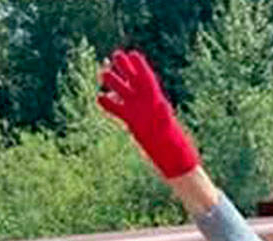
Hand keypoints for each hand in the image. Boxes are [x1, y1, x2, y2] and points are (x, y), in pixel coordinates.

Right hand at [97, 49, 199, 178]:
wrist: (170, 155)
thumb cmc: (173, 141)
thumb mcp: (168, 126)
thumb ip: (164, 115)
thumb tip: (162, 106)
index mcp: (156, 99)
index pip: (146, 79)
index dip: (140, 66)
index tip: (133, 54)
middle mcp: (145, 102)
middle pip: (133, 81)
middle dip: (125, 68)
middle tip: (116, 55)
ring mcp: (137, 110)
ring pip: (123, 92)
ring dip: (113, 83)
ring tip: (103, 73)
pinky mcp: (130, 120)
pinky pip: (117, 110)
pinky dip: (108, 104)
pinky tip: (99, 97)